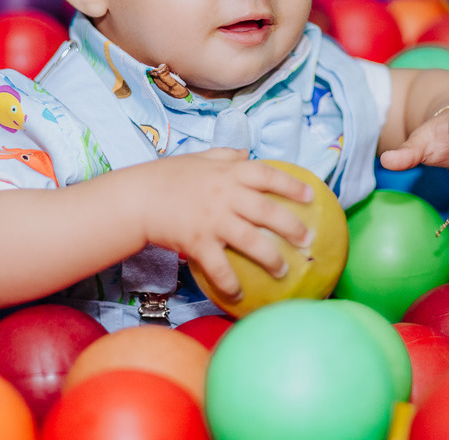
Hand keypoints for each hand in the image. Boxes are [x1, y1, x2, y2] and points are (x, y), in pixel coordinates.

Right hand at [127, 148, 313, 301]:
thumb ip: (225, 155)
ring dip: (271, 258)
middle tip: (307, 240)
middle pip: (267, 211)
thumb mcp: (199, 158)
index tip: (311, 197)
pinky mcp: (197, 242)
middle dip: (292, 227)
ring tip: (284, 270)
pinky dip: (230, 283)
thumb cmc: (168, 176)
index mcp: (228, 173)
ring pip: (251, 241)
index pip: (267, 175)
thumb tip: (246, 153)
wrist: (137, 197)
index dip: (292, 185)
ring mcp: (212, 219)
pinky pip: (219, 266)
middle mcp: (225, 195)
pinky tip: (240, 295)